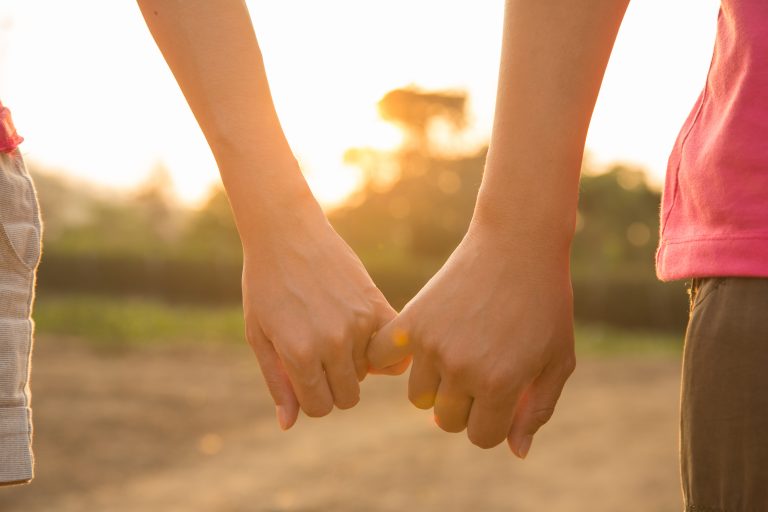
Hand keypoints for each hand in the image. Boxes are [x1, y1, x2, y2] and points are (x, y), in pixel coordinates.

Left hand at [242, 201, 400, 429]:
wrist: (287, 233)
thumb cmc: (265, 284)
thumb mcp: (259, 335)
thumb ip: (277, 382)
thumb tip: (290, 424)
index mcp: (300, 354)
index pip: (319, 407)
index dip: (311, 398)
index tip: (306, 378)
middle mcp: (333, 342)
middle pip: (348, 396)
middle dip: (333, 386)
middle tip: (320, 359)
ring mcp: (358, 323)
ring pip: (368, 372)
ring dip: (353, 363)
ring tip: (333, 333)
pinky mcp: (376, 305)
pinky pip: (393, 348)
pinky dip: (382, 348)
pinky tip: (364, 334)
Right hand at [367, 222, 575, 455]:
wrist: (517, 244)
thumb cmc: (544, 304)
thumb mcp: (557, 360)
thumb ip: (538, 410)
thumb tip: (516, 452)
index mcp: (500, 383)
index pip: (482, 437)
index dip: (494, 422)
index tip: (502, 396)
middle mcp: (461, 369)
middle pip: (449, 422)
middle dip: (467, 407)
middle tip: (481, 373)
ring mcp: (432, 345)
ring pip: (420, 399)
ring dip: (437, 386)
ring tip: (457, 355)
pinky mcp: (411, 320)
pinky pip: (382, 360)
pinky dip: (391, 360)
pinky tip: (414, 348)